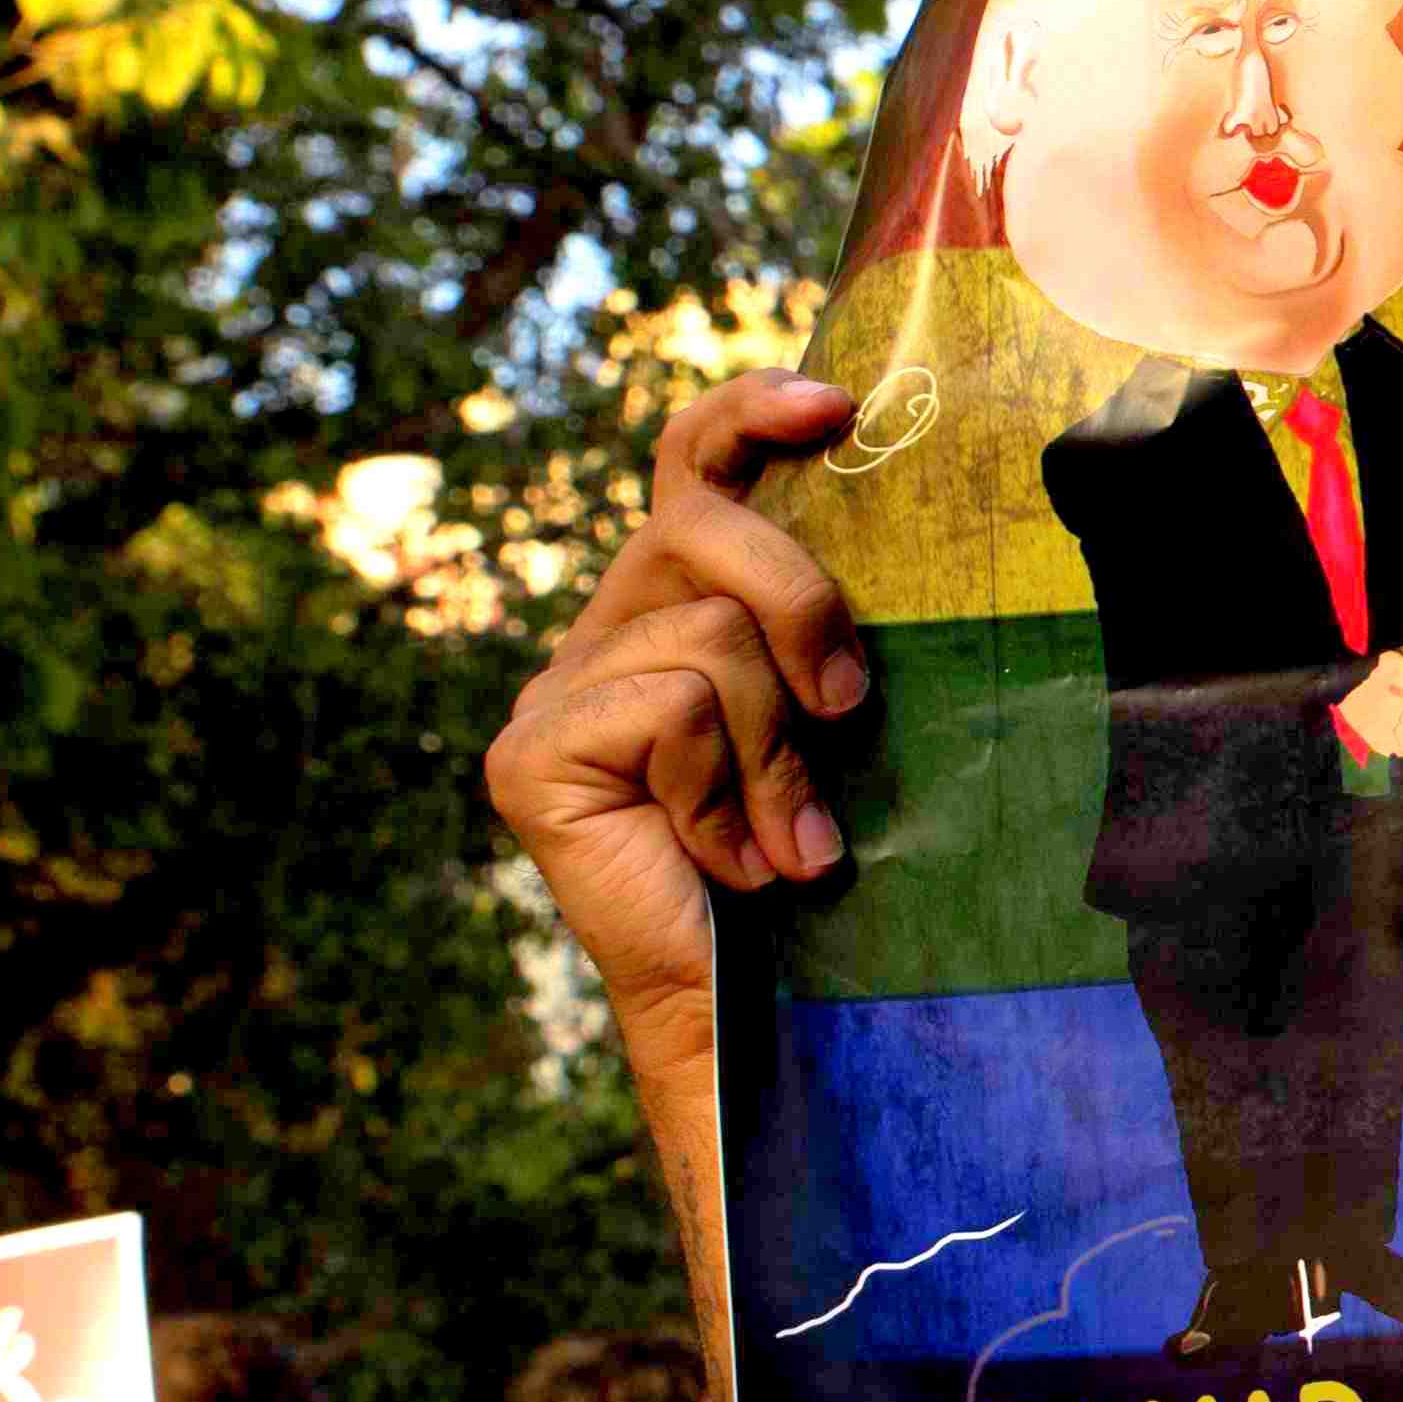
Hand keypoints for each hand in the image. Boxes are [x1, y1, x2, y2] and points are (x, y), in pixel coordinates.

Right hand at [485, 373, 868, 1096]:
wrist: (753, 998)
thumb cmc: (814, 851)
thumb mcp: (834, 715)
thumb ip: (822, 627)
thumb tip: (874, 515)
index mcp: (675, 602)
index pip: (690, 466)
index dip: (747, 415)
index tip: (835, 403)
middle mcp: (602, 629)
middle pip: (704, 529)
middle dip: (801, 606)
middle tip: (850, 704)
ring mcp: (555, 689)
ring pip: (705, 633)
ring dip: (776, 746)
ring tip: (785, 838)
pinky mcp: (529, 752)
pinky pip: (667, 709)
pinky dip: (722, 790)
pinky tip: (725, 858)